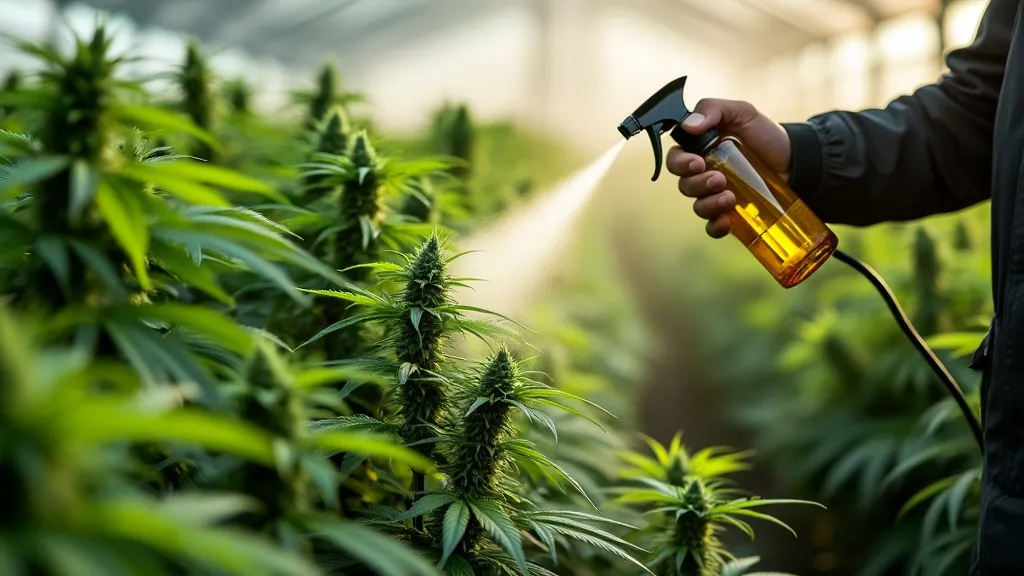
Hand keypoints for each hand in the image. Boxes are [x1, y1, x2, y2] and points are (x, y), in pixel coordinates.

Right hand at [666, 99, 791, 237]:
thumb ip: (714, 109)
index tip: (697, 162)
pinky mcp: (731, 213)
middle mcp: (704, 174)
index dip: (680, 164)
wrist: (797, 160)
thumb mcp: (742, 113)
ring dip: (708, 205)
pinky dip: (715, 227)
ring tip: (729, 198)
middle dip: (697, 184)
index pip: (675, 159)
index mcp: (700, 150)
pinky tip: (726, 222)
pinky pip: (713, 226)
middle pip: (684, 185)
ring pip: (698, 206)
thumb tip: (689, 124)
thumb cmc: (766, 135)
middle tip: (719, 179)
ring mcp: (717, 195)